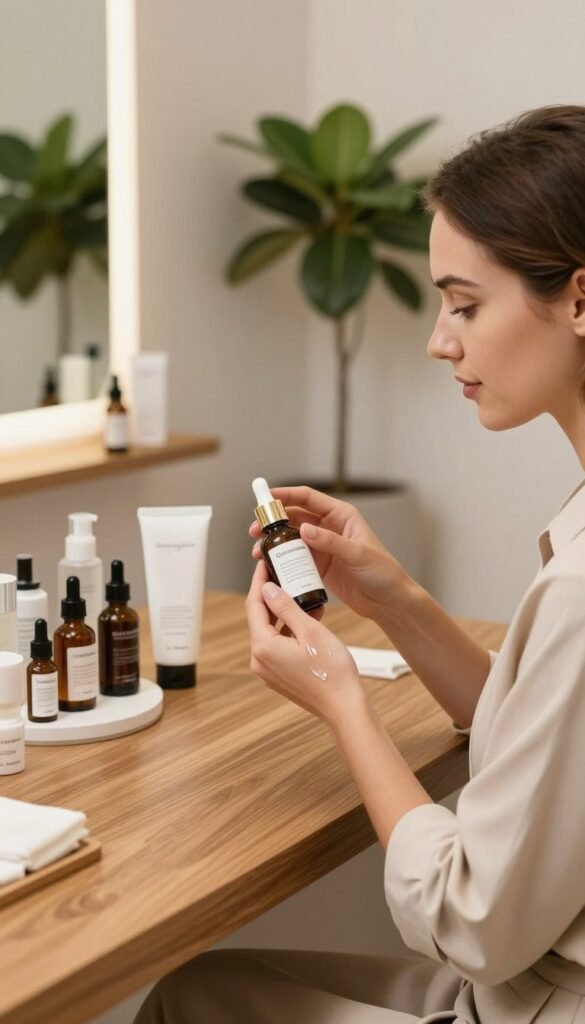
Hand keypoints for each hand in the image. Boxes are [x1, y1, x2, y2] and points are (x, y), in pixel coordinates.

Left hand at [246, 559, 366, 726]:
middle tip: (284, 573)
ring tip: (304, 596)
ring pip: (270, 631)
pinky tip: (308, 619)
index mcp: (263, 646)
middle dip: (272, 596)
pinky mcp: (278, 675)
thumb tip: (267, 589)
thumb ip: (286, 607)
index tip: (265, 563)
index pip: (254, 605)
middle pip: (260, 618)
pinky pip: (278, 645)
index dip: (259, 581)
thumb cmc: (332, 671)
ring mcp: (268, 670)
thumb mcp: (310, 630)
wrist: (344, 707)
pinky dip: (289, 630)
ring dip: (284, 613)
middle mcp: (259, 660)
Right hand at [249, 485, 409, 624]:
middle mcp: (329, 528)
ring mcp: (323, 547)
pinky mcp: (319, 566)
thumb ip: (330, 541)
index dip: (285, 495)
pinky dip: (282, 561)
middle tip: (254, 531)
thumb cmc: (383, 573)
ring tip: (258, 552)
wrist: (389, 601)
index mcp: (341, 516)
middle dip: (273, 522)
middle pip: (295, 517)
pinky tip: (270, 566)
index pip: (308, 498)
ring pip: (292, 539)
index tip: (265, 497)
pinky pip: (296, 559)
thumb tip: (304, 529)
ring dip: (274, 543)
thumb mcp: (357, 554)